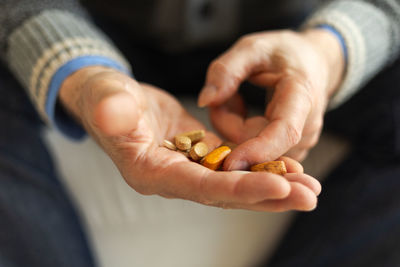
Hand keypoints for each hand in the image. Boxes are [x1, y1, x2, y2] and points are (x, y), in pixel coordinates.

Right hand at [59, 66, 320, 210]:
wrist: (113, 100)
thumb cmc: (105, 99)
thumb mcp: (106, 100)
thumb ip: (110, 109)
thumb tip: (114, 112)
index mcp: (152, 172)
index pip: (201, 187)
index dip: (240, 188)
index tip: (280, 187)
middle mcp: (174, 178)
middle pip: (226, 193)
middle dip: (268, 195)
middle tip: (309, 196)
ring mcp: (189, 169)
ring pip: (236, 182)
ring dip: (272, 185)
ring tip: (310, 186)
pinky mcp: (200, 155)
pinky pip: (235, 165)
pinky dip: (261, 167)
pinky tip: (289, 167)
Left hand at [198, 29, 344, 169]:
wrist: (314, 63)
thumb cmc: (284, 53)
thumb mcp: (252, 47)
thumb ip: (226, 70)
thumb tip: (205, 101)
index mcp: (301, 97)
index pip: (284, 132)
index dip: (257, 151)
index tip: (230, 162)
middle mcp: (306, 127)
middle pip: (254, 141)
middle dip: (227, 120)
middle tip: (222, 92)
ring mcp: (299, 143)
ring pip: (250, 148)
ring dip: (231, 125)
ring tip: (235, 97)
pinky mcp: (289, 151)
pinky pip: (254, 150)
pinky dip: (239, 132)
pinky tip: (243, 111)